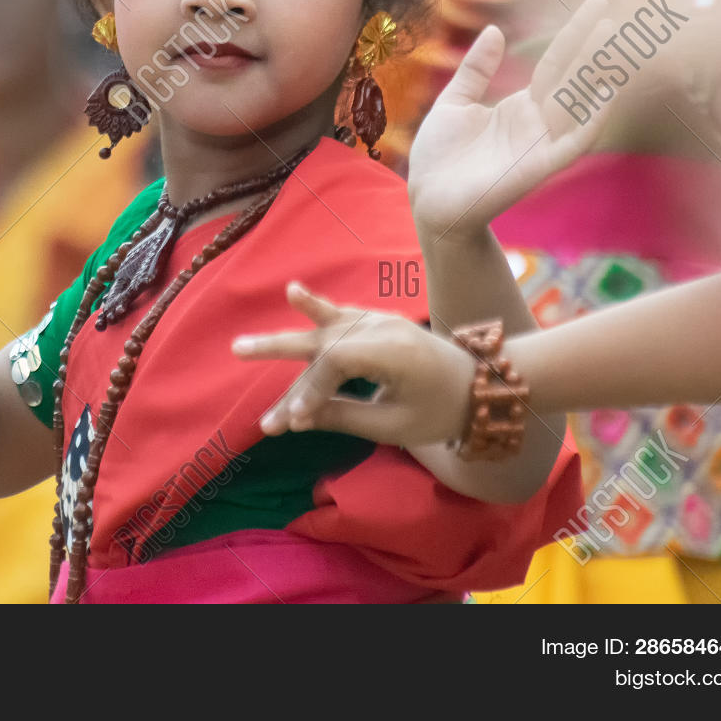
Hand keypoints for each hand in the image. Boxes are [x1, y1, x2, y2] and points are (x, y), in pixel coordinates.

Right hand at [233, 283, 474, 445]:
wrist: (482, 386)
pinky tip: (297, 295)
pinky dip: (319, 310)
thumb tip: (297, 418)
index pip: (331, 366)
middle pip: (320, 337)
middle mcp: (382, 328)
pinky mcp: (381, 322)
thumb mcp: (394, 425)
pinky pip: (342, 316)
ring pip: (327, 326)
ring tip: (264, 315)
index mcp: (389, 353)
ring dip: (293, 326)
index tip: (291, 422)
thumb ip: (343, 417)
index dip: (306, 391)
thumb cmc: (441, 412)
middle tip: (237, 349)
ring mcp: (382, 321)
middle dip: (276, 347)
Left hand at [408, 0, 613, 240]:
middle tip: (613, 13)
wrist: (428, 199)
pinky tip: (607, 93)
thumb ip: (476, 69)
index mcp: (521, 106)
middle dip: (594, 48)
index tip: (597, 5)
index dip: (575, 35)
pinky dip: (592, 119)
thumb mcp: (454, 102)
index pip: (556, 63)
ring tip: (614, 41)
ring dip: (598, 74)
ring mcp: (542, 143)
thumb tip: (496, 30)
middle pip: (575, 78)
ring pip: (579, 104)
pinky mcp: (539, 166)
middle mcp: (539, 122)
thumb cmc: (440, 156)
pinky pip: (574, 141)